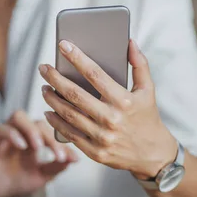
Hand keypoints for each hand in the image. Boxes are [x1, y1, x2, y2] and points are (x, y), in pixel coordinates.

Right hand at [0, 111, 78, 196]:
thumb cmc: (19, 182)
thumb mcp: (42, 175)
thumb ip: (57, 166)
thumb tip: (76, 158)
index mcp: (36, 138)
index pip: (51, 130)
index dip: (61, 141)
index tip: (69, 157)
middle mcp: (22, 133)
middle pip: (37, 121)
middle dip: (49, 137)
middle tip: (57, 154)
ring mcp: (7, 135)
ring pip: (18, 116)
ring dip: (30, 129)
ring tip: (38, 147)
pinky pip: (1, 129)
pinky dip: (12, 134)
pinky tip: (22, 146)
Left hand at [39, 39, 176, 179]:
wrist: (153, 154)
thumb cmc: (147, 117)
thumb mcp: (148, 90)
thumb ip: (140, 65)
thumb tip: (130, 42)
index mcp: (124, 101)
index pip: (95, 74)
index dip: (77, 58)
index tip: (63, 45)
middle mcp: (111, 119)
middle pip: (75, 94)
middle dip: (55, 78)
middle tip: (44, 68)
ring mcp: (102, 137)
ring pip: (68, 114)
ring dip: (52, 99)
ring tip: (44, 88)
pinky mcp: (95, 152)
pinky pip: (70, 134)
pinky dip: (55, 122)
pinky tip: (48, 111)